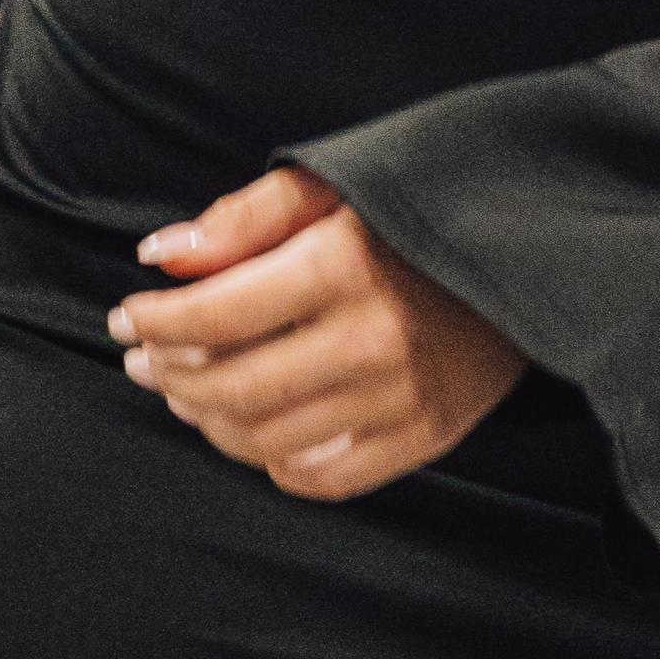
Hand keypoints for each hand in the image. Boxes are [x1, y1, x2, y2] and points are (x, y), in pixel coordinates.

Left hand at [108, 166, 524, 501]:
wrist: (534, 246)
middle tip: (141, 358)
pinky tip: (251, 429)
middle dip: (168, 375)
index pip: (217, 314)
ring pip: (267, 440)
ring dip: (207, 421)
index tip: (125, 315)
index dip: (155, 320)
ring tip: (185, 391)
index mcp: (346, 262)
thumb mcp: (334, 182)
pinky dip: (271, 461)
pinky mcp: (428, 436)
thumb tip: (159, 256)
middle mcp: (374, 338)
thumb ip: (244, 218)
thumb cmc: (417, 205)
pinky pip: (324, 476)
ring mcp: (404, 398)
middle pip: (233, 387)